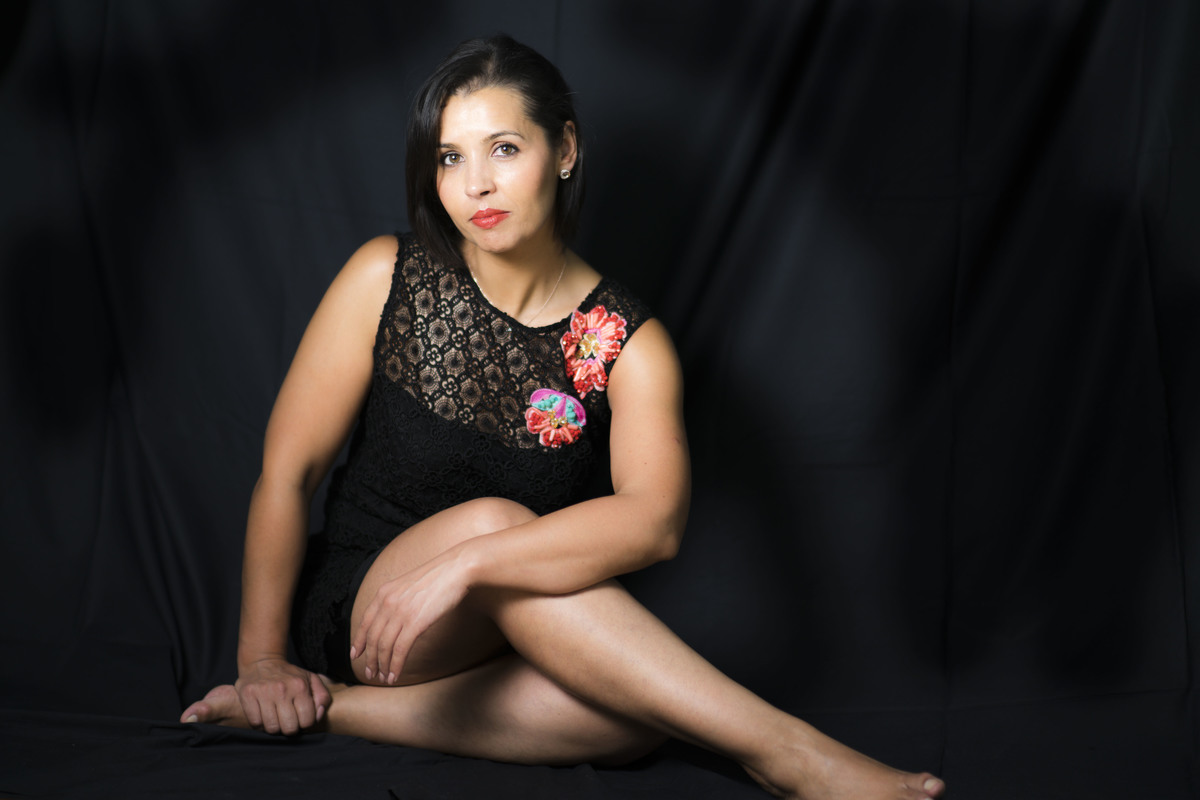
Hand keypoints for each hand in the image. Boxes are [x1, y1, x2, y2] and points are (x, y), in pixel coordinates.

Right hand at [235, 658, 330, 734]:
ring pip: (271, 728)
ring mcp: (264, 692)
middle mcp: (282, 689)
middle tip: (286, 720)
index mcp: (300, 686)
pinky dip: (259, 724)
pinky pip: (255, 723)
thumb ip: (322, 697)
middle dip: (289, 728)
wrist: (263, 662)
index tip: (300, 718)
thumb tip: (319, 715)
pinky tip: (263, 714)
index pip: (307, 721)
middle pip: (289, 728)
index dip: (304, 724)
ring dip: (274, 727)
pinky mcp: (248, 694)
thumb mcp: (311, 680)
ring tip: (275, 717)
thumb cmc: (290, 676)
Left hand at [350, 550, 469, 683]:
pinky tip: (395, 674)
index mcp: (384, 592)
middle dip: (369, 659)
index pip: (365, 621)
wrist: (455, 569)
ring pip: (384, 647)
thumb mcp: (409, 584)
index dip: (359, 641)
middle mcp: (388, 603)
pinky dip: (395, 665)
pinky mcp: (415, 623)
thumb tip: (395, 618)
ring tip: (384, 678)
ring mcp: (401, 613)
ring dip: (382, 665)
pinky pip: (400, 650)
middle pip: (372, 637)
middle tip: (370, 673)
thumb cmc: (438, 576)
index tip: (356, 654)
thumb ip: (398, 599)